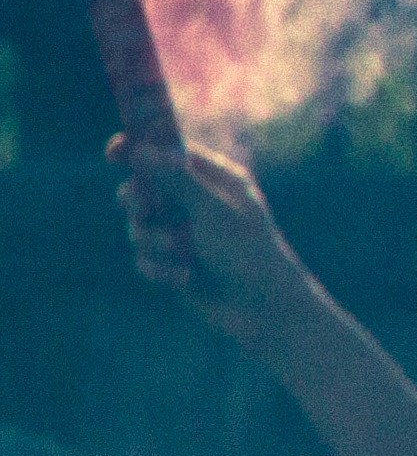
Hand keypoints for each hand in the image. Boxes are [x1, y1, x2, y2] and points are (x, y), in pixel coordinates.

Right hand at [113, 134, 315, 348]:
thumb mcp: (213, 211)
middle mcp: (196, 202)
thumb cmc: (248, 251)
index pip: (168, 153)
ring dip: (156, 242)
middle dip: (141, 204)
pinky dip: (160, 268)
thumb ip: (177, 180)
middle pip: (142, 189)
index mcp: (214, 179)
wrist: (262, 306)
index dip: (139, 148)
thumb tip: (141, 149)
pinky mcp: (172, 261)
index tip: (114, 151)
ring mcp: (182, 232)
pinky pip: (143, 258)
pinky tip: (186, 278)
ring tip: (186, 254)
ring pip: (138, 227)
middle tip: (151, 212)